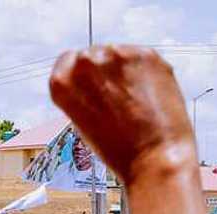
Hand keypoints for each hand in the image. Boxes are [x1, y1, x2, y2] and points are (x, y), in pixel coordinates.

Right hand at [49, 46, 196, 191]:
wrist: (154, 158)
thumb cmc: (118, 150)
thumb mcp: (83, 122)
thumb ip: (83, 95)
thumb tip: (97, 81)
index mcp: (63, 80)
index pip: (67, 61)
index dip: (82, 76)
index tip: (90, 86)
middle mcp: (86, 61)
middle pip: (94, 56)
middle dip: (105, 73)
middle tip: (116, 99)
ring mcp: (118, 53)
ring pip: (119, 55)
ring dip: (125, 71)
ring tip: (135, 102)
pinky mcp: (146, 54)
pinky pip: (142, 59)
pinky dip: (146, 73)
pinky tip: (149, 97)